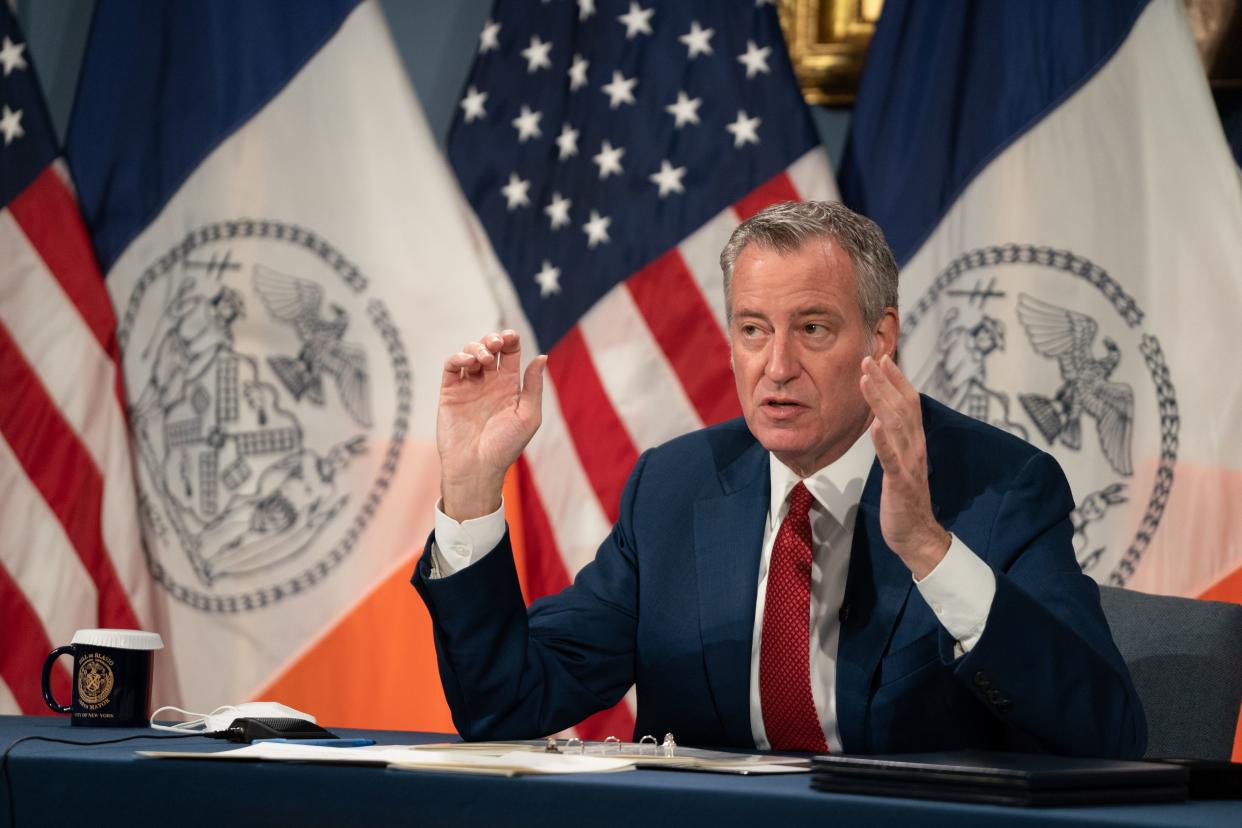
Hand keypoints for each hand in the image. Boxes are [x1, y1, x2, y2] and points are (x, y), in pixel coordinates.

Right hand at [438, 330, 546, 520]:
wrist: (476, 467)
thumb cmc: (506, 447)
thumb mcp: (528, 416)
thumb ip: (533, 386)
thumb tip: (541, 357)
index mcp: (509, 386)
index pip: (509, 354)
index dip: (509, 340)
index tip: (510, 336)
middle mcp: (488, 383)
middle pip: (489, 349)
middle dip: (492, 340)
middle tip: (496, 344)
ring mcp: (468, 386)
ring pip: (470, 353)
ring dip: (476, 347)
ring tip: (483, 358)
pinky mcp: (450, 392)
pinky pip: (452, 367)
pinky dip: (458, 357)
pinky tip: (468, 362)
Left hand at [859, 354, 950, 578]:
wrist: (917, 534)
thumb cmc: (905, 498)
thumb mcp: (901, 462)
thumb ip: (896, 439)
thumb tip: (884, 416)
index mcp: (915, 441)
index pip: (910, 403)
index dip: (897, 379)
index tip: (883, 357)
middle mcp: (915, 447)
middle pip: (902, 407)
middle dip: (886, 381)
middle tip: (869, 358)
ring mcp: (909, 464)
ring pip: (896, 425)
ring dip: (881, 400)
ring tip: (867, 379)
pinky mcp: (900, 482)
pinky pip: (891, 458)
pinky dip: (883, 441)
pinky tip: (874, 425)